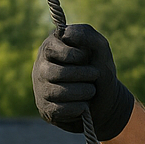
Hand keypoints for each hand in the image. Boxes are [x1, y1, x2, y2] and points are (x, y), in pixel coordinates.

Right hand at [32, 24, 134, 139]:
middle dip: (84, 75)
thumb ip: (86, 34)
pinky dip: (79, 108)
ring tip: (91, 90)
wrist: (103, 101)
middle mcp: (41, 67)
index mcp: (50, 47)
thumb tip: (66, 34)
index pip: (58, 50)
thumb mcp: (98, 48)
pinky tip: (84, 104)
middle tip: (94, 75)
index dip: (78, 56)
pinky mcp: (45, 109)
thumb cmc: (97, 70)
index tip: (87, 58)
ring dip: (84, 92)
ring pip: (60, 93)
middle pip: (59, 73)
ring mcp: (41, 89)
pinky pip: (60, 110)